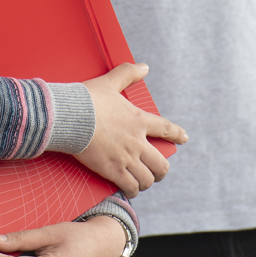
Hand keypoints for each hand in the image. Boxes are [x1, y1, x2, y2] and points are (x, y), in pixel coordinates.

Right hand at [77, 62, 187, 196]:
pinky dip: (132, 190)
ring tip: (142, 183)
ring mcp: (126, 158)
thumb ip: (128, 73)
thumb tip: (144, 66)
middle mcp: (137, 142)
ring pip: (147, 179)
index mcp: (139, 120)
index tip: (184, 138)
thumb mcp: (110, 82)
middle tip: (157, 172)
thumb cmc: (88, 99)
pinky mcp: (112, 170)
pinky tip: (130, 190)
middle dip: (161, 171)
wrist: (70, 116)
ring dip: (146, 182)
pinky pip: (130, 187)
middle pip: (161, 164)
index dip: (177, 134)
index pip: (166, 129)